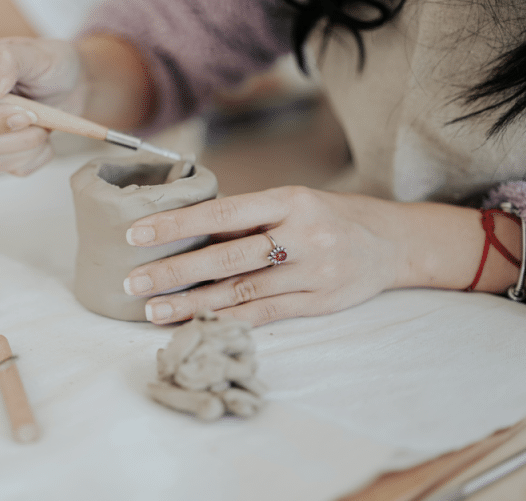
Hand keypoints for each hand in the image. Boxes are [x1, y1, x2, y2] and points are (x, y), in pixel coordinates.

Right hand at [0, 37, 87, 175]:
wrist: (71, 82)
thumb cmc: (46, 62)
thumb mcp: (29, 53)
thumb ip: (1, 64)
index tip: (18, 113)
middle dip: (14, 134)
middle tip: (37, 115)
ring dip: (29, 143)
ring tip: (43, 119)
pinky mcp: (3, 156)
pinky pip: (17, 169)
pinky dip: (39, 154)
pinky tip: (45, 132)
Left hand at [123, 186, 417, 326]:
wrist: (392, 242)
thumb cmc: (327, 216)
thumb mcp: (292, 201)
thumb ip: (246, 215)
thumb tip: (182, 225)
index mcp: (290, 200)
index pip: (223, 211)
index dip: (177, 224)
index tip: (137, 234)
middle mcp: (302, 235)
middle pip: (228, 256)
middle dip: (175, 271)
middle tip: (133, 283)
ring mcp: (312, 273)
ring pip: (242, 292)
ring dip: (192, 304)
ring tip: (153, 311)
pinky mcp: (319, 304)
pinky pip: (265, 315)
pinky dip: (227, 321)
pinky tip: (196, 325)